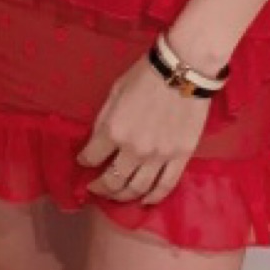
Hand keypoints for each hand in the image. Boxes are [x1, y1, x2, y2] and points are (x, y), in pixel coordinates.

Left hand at [78, 53, 209, 205]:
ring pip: (137, 189)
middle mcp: (134, 149)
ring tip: (119, 195)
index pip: (91, 158)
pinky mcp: (181, 157)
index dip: (84, 161)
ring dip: (124, 196)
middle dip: (101, 187)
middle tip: (97, 187)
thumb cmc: (147, 75)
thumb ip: (104, 120)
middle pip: (113, 181)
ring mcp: (159, 156)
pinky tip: (146, 200)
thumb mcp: (115, 91)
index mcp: (114, 130)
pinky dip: (153, 198)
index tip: (85, 160)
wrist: (185, 68)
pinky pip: (165, 186)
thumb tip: (96, 143)